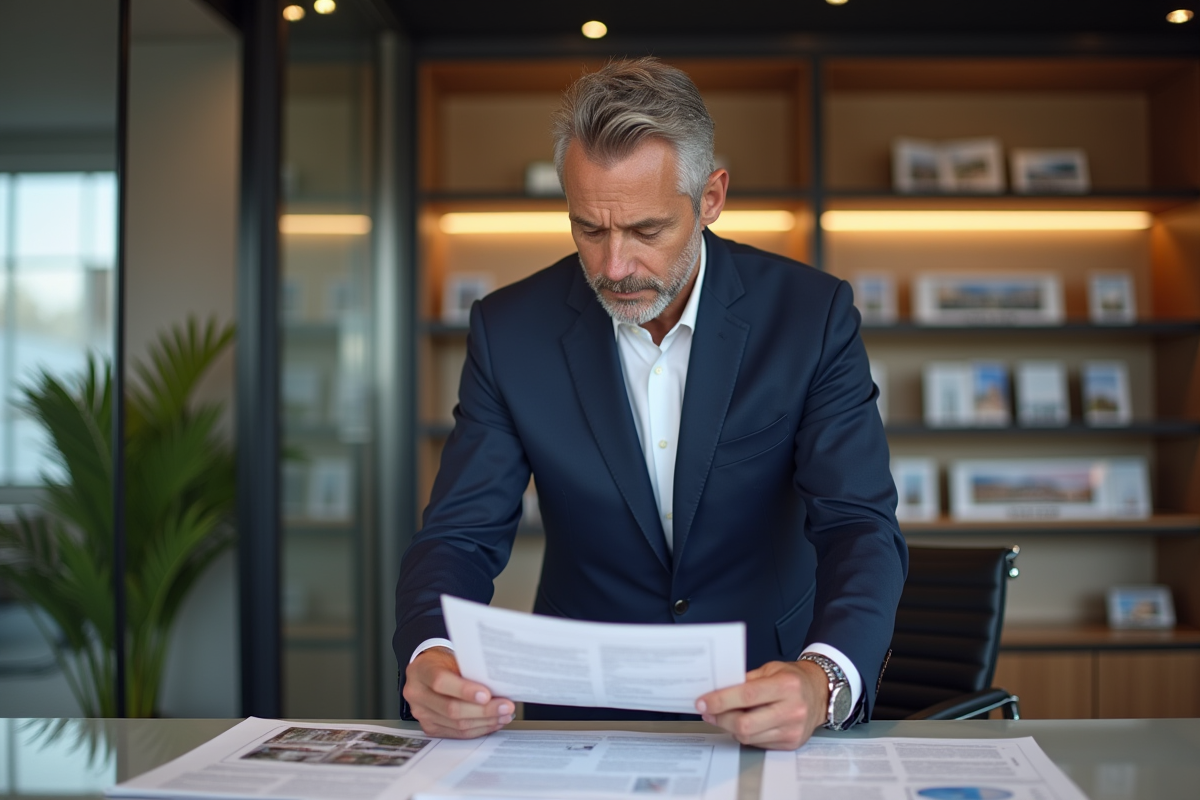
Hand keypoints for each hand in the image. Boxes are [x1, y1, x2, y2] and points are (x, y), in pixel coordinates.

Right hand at [403, 646, 514, 737]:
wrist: (428, 670)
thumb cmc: (443, 662)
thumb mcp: (453, 657)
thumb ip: (470, 671)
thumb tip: (499, 685)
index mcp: (421, 671)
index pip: (441, 682)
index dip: (465, 690)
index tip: (487, 694)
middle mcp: (417, 694)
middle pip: (451, 709)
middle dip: (483, 710)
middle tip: (505, 706)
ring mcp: (422, 713)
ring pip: (457, 724)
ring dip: (485, 722)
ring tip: (504, 714)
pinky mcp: (430, 727)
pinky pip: (457, 733)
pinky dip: (478, 729)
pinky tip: (493, 722)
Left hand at [695, 659, 829, 749]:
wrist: (820, 693)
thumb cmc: (793, 679)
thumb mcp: (770, 669)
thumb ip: (746, 680)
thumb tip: (717, 690)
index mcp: (786, 686)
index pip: (747, 696)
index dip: (720, 700)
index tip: (702, 702)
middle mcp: (792, 710)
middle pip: (745, 723)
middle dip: (721, 718)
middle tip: (708, 711)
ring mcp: (792, 730)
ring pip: (749, 736)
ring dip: (730, 727)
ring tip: (723, 716)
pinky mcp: (791, 743)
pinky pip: (758, 743)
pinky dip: (745, 734)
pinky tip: (744, 723)